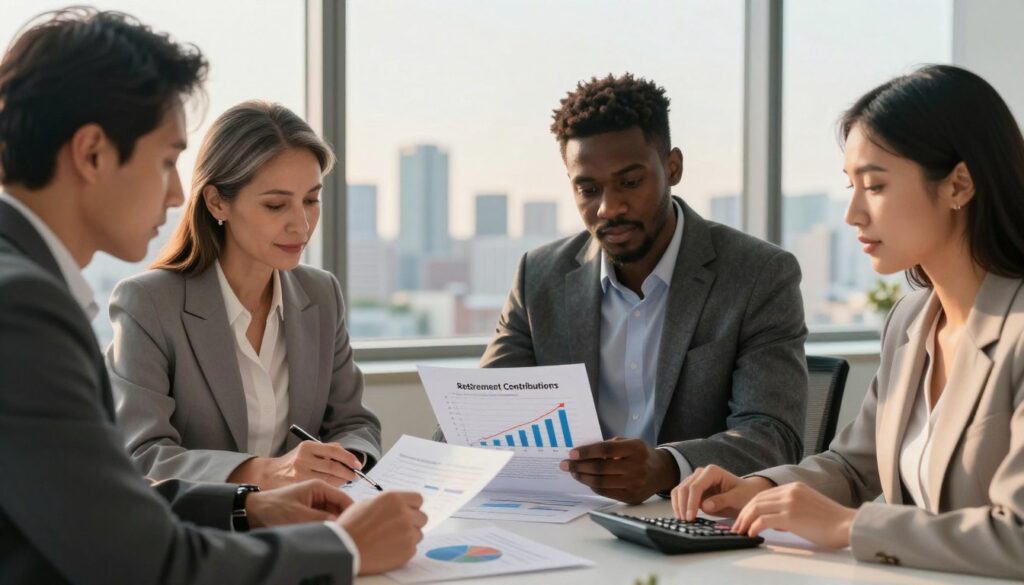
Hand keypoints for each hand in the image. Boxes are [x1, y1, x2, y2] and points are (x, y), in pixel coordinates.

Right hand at [229, 442, 361, 488]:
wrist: (267, 475)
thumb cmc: (291, 463)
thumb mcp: (305, 451)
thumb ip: (324, 450)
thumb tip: (346, 452)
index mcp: (307, 447)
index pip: (334, 451)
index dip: (349, 458)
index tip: (358, 464)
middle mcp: (303, 459)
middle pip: (333, 466)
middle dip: (348, 472)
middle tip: (355, 476)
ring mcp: (300, 474)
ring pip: (329, 479)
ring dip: (341, 481)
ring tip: (346, 481)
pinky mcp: (298, 487)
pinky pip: (320, 489)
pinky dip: (330, 489)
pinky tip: (334, 489)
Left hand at [246, 479, 351, 527]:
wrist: (254, 512)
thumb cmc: (274, 508)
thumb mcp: (299, 514)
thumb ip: (321, 519)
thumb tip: (340, 524)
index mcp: (319, 487)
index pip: (344, 497)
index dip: (351, 511)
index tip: (355, 525)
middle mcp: (319, 493)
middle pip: (339, 507)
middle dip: (341, 519)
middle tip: (341, 534)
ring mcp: (314, 502)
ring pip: (332, 514)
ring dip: (332, 524)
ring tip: (330, 534)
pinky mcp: (309, 511)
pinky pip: (323, 519)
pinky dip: (324, 526)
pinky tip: (322, 534)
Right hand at [338, 491, 426, 574]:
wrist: (345, 549)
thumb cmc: (351, 526)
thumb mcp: (367, 504)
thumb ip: (387, 504)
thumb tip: (398, 505)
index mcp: (394, 499)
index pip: (418, 499)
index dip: (412, 506)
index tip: (407, 512)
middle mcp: (404, 514)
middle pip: (422, 517)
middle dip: (412, 522)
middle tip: (398, 528)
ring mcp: (408, 533)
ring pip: (418, 534)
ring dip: (408, 537)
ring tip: (389, 540)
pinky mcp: (408, 550)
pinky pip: (413, 548)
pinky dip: (403, 550)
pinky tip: (388, 549)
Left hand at [559, 437, 677, 503]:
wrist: (661, 472)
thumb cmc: (640, 454)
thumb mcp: (629, 442)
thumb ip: (609, 446)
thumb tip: (583, 453)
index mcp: (636, 449)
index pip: (606, 450)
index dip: (587, 452)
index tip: (572, 453)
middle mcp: (636, 467)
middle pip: (601, 468)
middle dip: (579, 466)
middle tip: (565, 464)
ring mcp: (635, 484)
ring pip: (601, 482)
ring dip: (583, 477)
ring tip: (573, 472)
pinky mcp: (632, 497)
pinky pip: (605, 492)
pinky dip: (592, 485)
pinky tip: (586, 479)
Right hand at [671, 464, 773, 520]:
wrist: (745, 495)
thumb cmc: (744, 494)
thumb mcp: (738, 498)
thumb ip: (722, 500)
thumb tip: (705, 506)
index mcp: (712, 472)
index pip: (696, 486)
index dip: (691, 502)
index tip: (691, 517)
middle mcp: (701, 474)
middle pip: (684, 488)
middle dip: (682, 505)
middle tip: (685, 521)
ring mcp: (695, 481)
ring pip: (679, 491)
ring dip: (678, 506)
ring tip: (683, 520)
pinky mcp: (692, 491)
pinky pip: (680, 497)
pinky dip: (679, 506)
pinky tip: (682, 517)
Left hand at [732, 482, 855, 548]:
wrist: (848, 525)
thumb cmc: (831, 522)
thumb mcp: (808, 505)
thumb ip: (790, 507)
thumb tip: (773, 520)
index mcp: (793, 487)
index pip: (763, 494)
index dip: (749, 507)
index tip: (743, 518)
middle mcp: (790, 491)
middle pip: (756, 500)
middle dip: (743, 514)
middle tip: (736, 527)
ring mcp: (789, 503)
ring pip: (756, 508)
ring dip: (745, 521)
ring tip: (740, 532)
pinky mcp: (790, 516)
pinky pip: (764, 520)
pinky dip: (754, 527)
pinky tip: (751, 534)